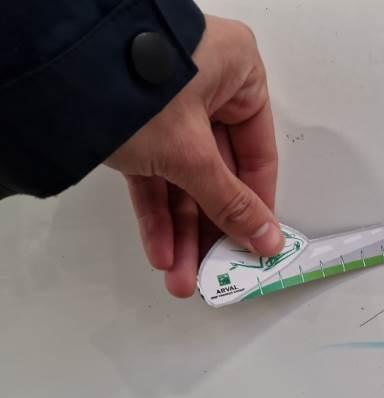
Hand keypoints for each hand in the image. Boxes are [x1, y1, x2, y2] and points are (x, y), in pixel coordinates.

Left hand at [105, 15, 282, 297]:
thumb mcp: (193, 154)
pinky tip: (161, 251)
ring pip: (185, 178)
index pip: (258, 153)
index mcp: (239, 74)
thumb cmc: (137, 90)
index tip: (256, 244)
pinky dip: (157, 212)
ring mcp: (169, 105)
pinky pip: (155, 174)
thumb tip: (266, 239)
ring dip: (182, 231)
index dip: (257, 205)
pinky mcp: (136, 124)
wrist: (55, 78)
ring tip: (181, 276)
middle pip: (220, 172)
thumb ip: (231, 202)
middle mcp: (208, 86)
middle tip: (215, 269)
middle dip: (210, 229)